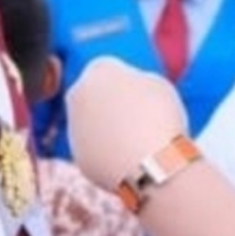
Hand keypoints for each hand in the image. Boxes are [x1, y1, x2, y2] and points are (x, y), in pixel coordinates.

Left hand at [66, 57, 188, 190]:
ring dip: (110, 130)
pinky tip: (131, 161)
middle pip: (96, 96)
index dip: (130, 83)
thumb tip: (128, 89)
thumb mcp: (157, 85)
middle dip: (112, 105)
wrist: (152, 165)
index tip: (145, 97)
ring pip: (94, 125)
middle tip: (141, 120)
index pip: (111, 70)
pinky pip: (97, 151)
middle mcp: (78, 94)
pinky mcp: (79, 156)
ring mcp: (74, 127)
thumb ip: (135, 81)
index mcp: (99, 70)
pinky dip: (110, 155)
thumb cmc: (160, 118)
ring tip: (140, 143)